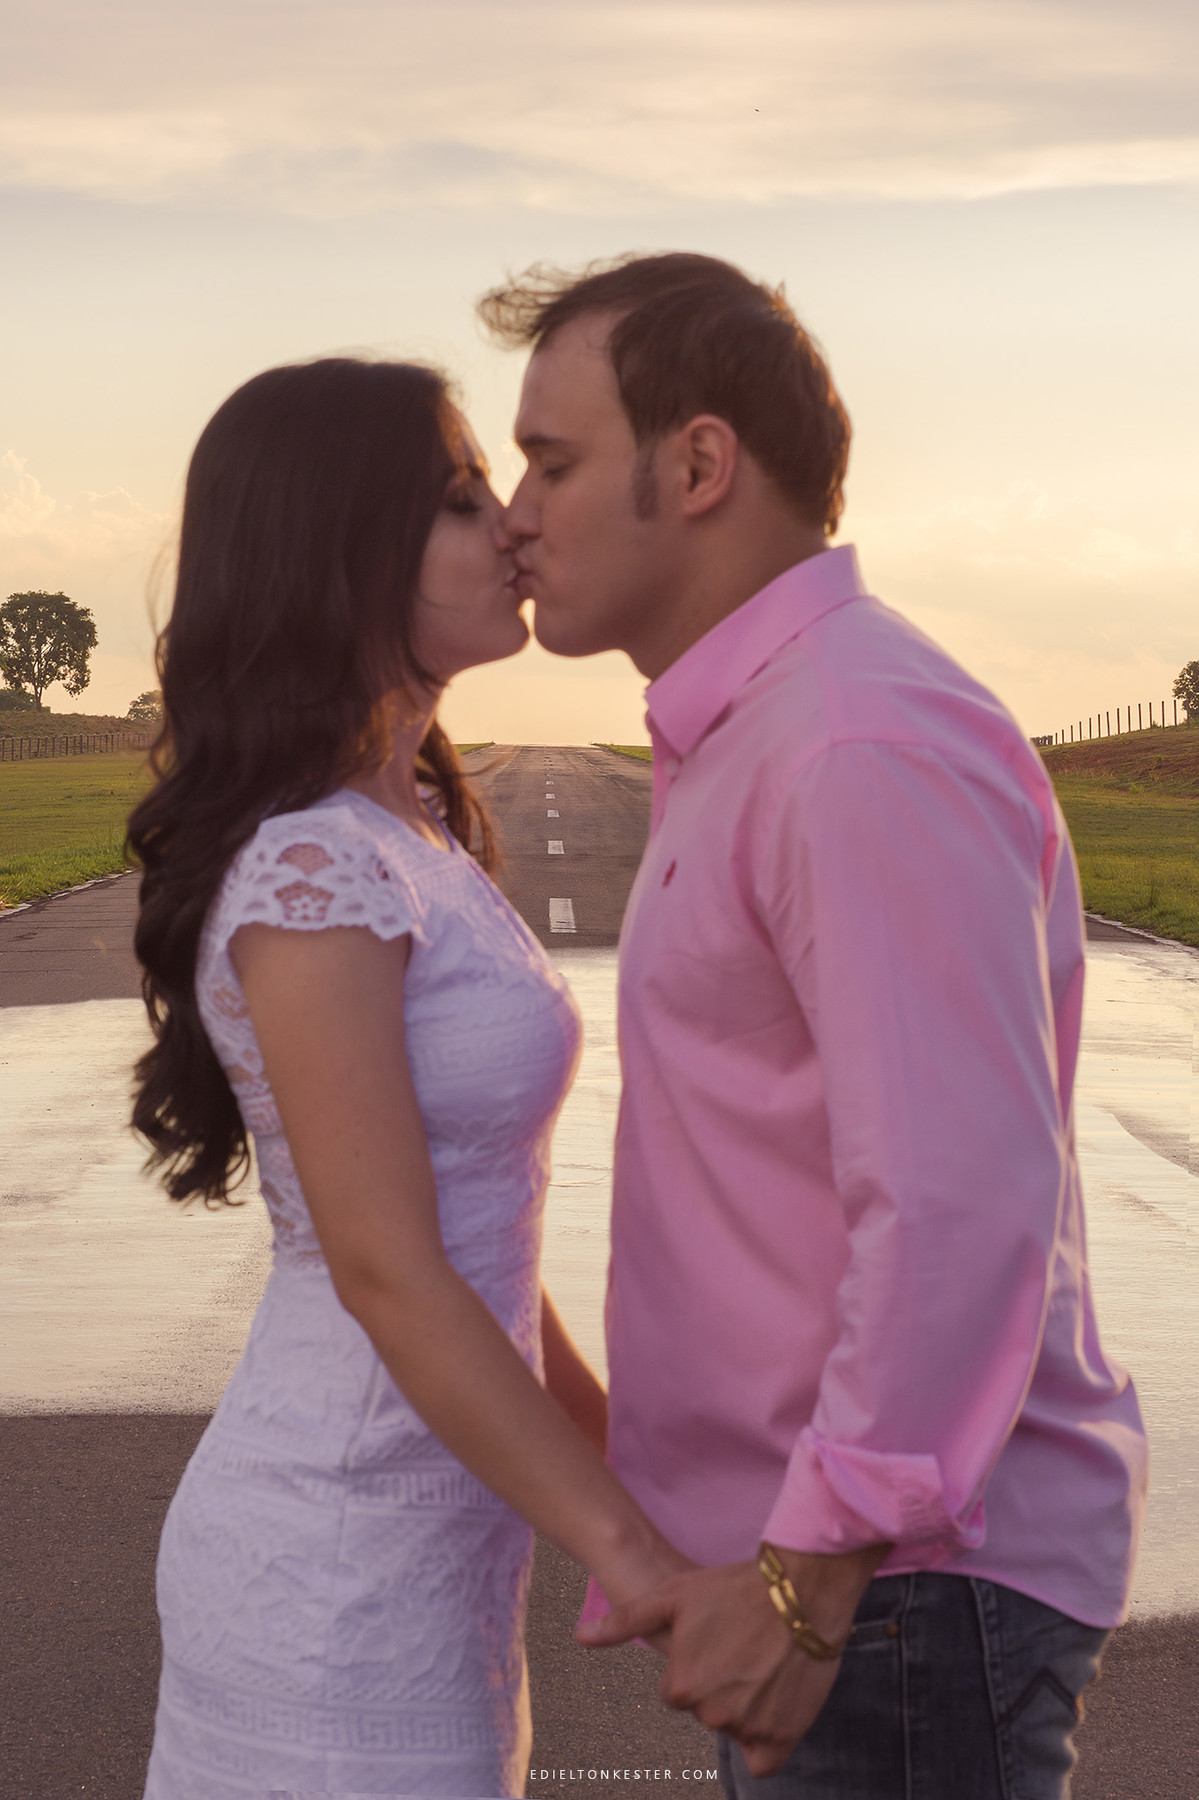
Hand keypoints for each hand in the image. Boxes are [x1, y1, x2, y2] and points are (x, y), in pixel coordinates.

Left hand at [577, 1544, 887, 1775]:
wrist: (800, 1590)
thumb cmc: (732, 1588)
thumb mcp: (672, 1596)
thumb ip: (624, 1623)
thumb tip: (580, 1637)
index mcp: (681, 1687)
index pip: (676, 1691)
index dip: (693, 1664)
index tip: (714, 1640)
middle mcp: (711, 1714)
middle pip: (706, 1709)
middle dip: (717, 1685)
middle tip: (739, 1649)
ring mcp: (749, 1728)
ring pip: (735, 1726)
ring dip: (742, 1705)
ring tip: (761, 1663)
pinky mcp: (784, 1734)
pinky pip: (764, 1760)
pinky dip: (762, 1744)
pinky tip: (767, 1715)